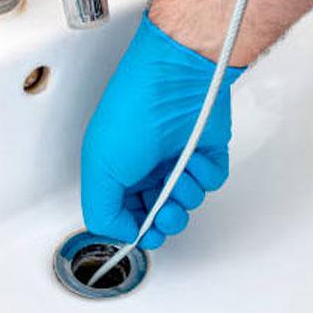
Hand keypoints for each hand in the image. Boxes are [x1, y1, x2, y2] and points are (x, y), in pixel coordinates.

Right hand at [81, 11, 243, 248]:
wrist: (174, 80)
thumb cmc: (133, 112)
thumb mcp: (100, 167)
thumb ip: (102, 211)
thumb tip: (122, 233)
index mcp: (118, 170)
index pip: (127, 214)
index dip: (136, 229)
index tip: (143, 232)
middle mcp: (147, 166)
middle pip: (161, 214)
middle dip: (164, 220)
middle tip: (164, 212)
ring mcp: (178, 159)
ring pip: (188, 201)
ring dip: (185, 196)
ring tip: (179, 176)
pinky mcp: (206, 151)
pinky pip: (212, 181)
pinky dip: (205, 176)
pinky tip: (194, 160)